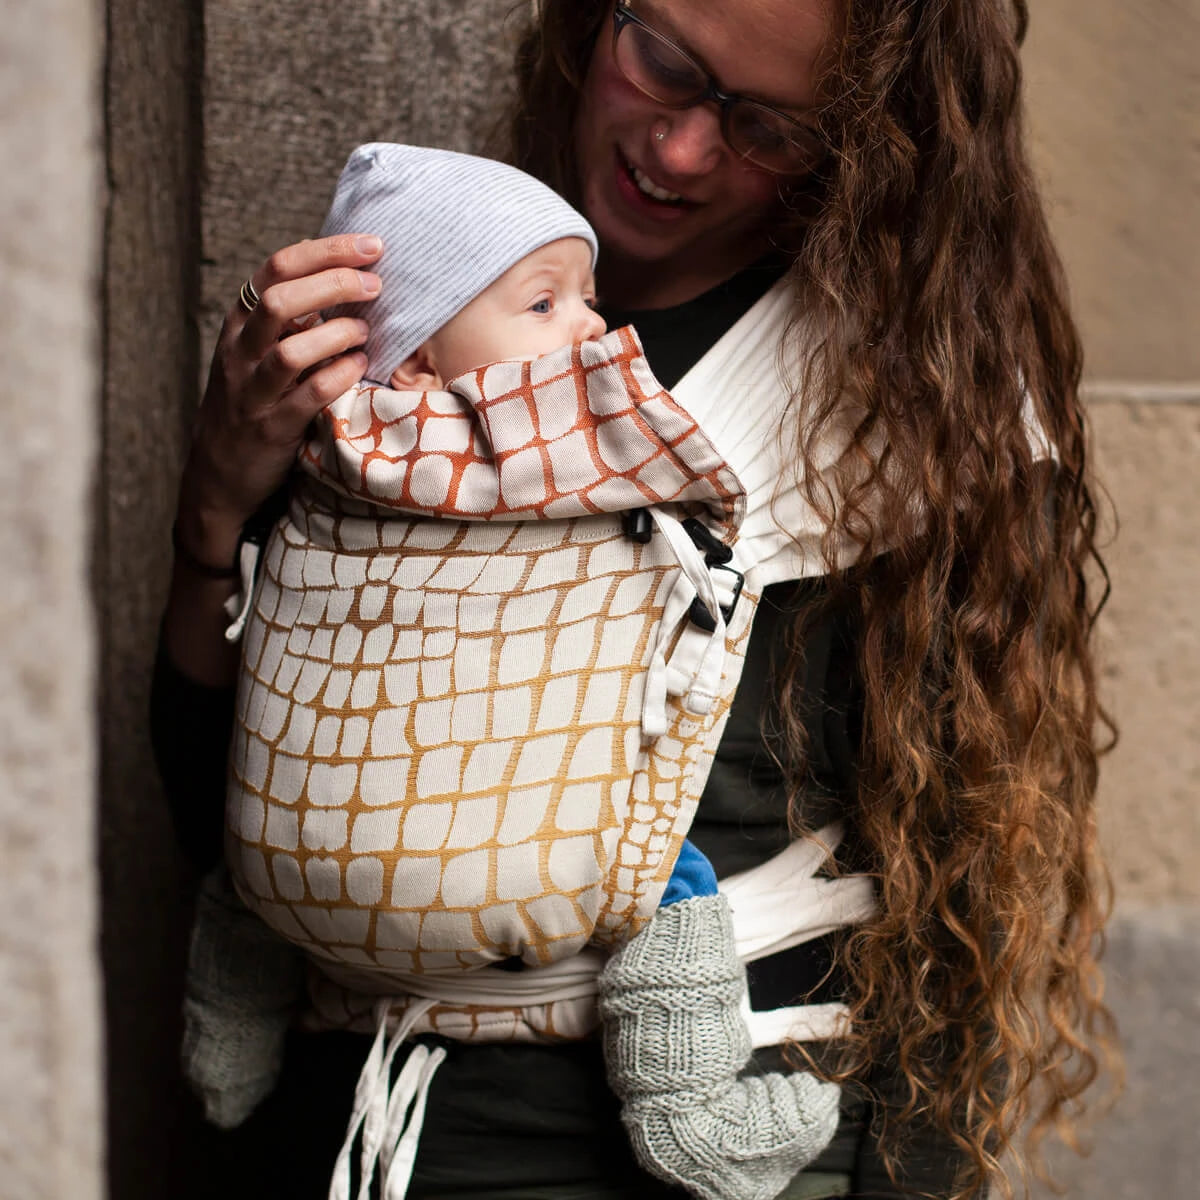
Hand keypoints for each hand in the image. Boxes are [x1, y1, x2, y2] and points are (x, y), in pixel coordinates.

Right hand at [174, 233, 383, 567]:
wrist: (220, 474)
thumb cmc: (253, 403)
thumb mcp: (258, 352)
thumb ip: (291, 316)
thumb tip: (338, 268)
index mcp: (240, 324)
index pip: (277, 268)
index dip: (326, 251)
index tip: (370, 245)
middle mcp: (241, 352)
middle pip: (281, 301)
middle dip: (334, 284)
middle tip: (375, 284)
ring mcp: (253, 391)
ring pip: (290, 350)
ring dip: (337, 334)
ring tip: (365, 331)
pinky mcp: (272, 428)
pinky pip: (307, 396)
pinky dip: (338, 377)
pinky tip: (359, 367)